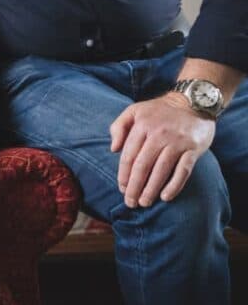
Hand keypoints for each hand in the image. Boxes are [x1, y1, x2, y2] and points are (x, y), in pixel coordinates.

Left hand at [110, 92, 214, 207]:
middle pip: (143, 165)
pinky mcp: (193, 148)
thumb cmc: (159, 110)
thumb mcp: (134, 110)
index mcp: (142, 125)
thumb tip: (113, 149)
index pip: (129, 155)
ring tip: (144, 202)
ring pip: (161, 170)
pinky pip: (183, 170)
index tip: (121, 188)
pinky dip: (174, 185)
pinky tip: (165, 197)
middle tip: (130, 202)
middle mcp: (158, 134)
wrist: (193, 102)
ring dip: (151, 189)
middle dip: (135, 186)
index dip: (124, 174)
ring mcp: (177, 142)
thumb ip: (119, 127)